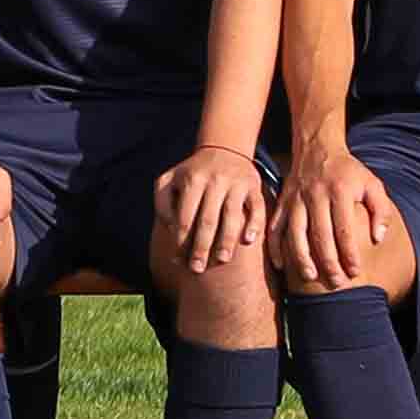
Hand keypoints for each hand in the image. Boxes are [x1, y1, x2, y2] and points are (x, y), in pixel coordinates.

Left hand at [156, 145, 266, 273]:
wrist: (224, 149)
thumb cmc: (192, 172)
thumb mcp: (169, 180)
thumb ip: (162, 202)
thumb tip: (171, 228)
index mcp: (192, 180)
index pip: (185, 216)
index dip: (181, 240)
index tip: (178, 260)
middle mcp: (215, 181)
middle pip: (208, 219)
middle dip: (202, 247)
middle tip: (197, 269)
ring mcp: (237, 184)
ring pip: (232, 216)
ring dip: (227, 240)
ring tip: (221, 260)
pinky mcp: (254, 187)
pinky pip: (257, 208)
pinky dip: (254, 224)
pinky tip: (248, 241)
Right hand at [274, 142, 395, 291]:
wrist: (317, 147)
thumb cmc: (349, 171)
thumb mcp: (373, 184)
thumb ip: (381, 211)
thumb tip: (378, 239)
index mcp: (340, 191)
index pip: (344, 228)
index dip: (349, 253)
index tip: (355, 271)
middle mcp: (316, 195)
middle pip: (320, 234)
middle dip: (328, 261)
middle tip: (336, 282)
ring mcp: (296, 198)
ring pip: (295, 232)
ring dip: (301, 256)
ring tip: (309, 276)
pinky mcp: (283, 201)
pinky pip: (275, 225)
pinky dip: (275, 246)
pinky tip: (281, 264)